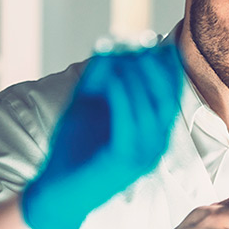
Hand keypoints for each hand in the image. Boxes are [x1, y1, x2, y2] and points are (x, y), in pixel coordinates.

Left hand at [21, 44, 183, 228]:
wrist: (57, 190)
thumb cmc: (73, 148)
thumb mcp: (88, 105)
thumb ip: (100, 77)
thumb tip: (111, 45)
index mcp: (154, 131)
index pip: (172, 90)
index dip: (164, 62)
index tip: (149, 38)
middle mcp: (156, 143)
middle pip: (167, 95)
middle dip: (153, 65)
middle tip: (138, 42)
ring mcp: (145, 154)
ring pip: (151, 105)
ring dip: (136, 75)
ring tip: (120, 57)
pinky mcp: (126, 160)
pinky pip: (130, 121)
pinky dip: (122, 94)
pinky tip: (111, 78)